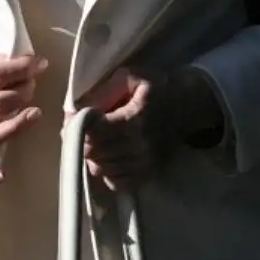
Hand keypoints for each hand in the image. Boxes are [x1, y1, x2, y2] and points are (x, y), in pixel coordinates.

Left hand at [69, 68, 223, 192]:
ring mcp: (145, 163)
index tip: (73, 119)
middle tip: (79, 131)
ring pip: (101, 169)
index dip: (77, 126)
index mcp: (135, 119)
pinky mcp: (148, 174)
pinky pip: (116, 182)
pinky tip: (108, 157)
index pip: (94, 132)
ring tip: (94, 142)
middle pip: (95, 152)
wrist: (186, 104)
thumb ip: (102, 93)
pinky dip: (106, 171)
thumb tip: (75, 111)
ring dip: (92, 156)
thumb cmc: (154, 86)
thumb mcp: (128, 77)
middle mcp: (140, 146)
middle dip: (81, 141)